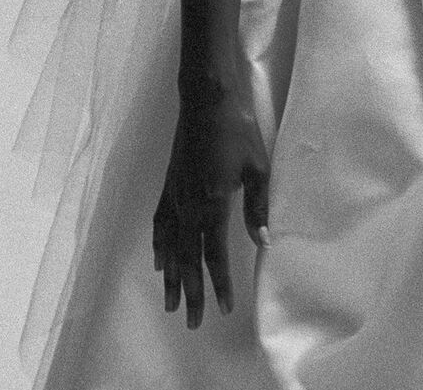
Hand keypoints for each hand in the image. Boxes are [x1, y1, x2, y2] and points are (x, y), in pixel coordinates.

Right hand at [151, 90, 269, 328]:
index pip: (214, 253)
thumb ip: (258, 206)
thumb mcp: (257, 166)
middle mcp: (188, 205)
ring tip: (171, 303)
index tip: (223, 307)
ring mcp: (175, 195)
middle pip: (187, 258)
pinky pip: (160, 223)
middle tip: (192, 322)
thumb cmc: (237, 129)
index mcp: (212, 203)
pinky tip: (159, 260)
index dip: (219, 282)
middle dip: (191, 291)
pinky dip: (159, 246)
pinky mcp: (169, 184)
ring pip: (170, 246)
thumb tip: (263, 241)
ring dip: (172, 276)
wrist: (206, 99)